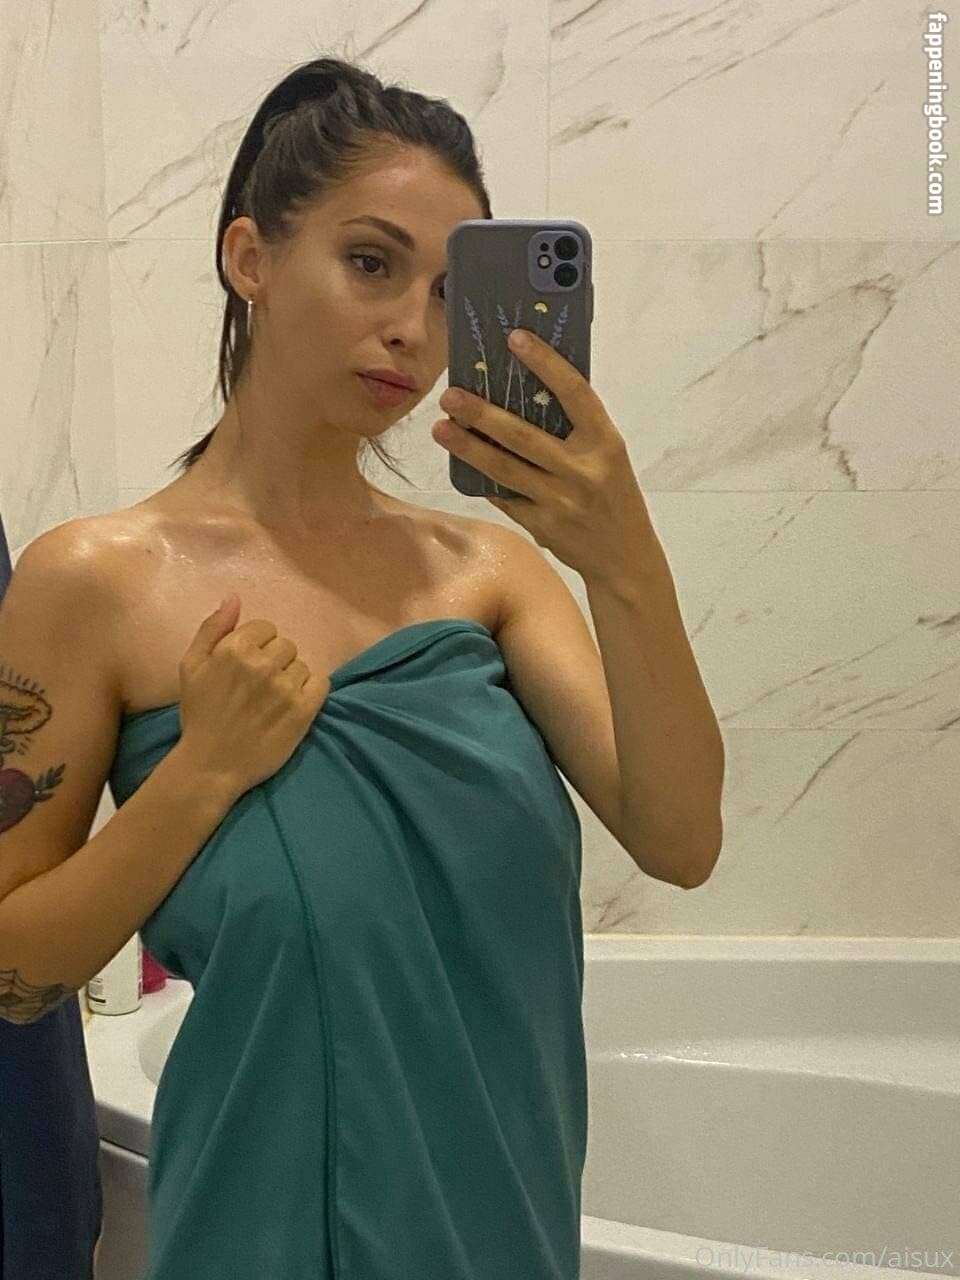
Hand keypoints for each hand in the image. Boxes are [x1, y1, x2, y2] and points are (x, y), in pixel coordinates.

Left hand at [434, 329, 655, 581]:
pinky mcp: (541, 525)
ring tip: (441, 428)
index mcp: (605, 442)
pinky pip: (504, 496)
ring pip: (504, 469)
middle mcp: (582, 470)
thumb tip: (526, 389)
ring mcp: (560, 501)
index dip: (546, 363)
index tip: (515, 338)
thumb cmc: (613, 494)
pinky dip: (481, 479)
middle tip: (450, 394)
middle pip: (524, 436)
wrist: (625, 557)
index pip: (575, 393)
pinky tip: (460, 464)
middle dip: (482, 414)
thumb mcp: (608, 456)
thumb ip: (577, 429)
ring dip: (469, 448)